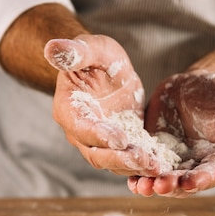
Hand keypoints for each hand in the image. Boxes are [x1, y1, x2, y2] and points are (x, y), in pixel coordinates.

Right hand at [44, 34, 157, 175]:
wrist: (106, 69)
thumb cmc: (95, 55)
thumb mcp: (91, 48)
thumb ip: (75, 52)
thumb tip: (52, 48)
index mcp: (68, 109)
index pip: (82, 128)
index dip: (100, 135)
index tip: (121, 139)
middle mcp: (79, 132)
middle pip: (96, 154)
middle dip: (120, 159)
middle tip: (145, 160)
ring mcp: (97, 143)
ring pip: (112, 163)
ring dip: (134, 167)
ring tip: (157, 167)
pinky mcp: (116, 147)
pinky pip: (127, 161)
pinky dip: (142, 166)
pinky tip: (162, 166)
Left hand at [128, 70, 214, 197]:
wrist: (198, 85)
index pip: (210, 175)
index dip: (199, 180)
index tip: (188, 182)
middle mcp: (195, 168)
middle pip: (182, 184)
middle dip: (170, 187)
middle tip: (157, 186)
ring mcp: (173, 162)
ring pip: (161, 180)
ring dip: (150, 185)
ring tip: (139, 186)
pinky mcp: (154, 153)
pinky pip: (143, 167)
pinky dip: (135, 173)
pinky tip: (127, 177)